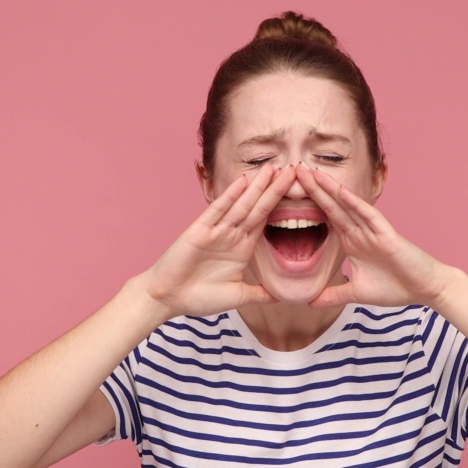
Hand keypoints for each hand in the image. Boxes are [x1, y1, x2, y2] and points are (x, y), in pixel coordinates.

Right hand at [141, 164, 297, 317]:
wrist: (169, 298)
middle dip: (275, 190)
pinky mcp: (200, 230)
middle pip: (258, 208)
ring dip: (257, 187)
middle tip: (293, 169)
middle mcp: (232, 235)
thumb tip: (283, 297)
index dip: (282, 206)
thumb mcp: (238, 296)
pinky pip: (218, 210)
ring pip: (242, 205)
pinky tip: (243, 181)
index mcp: (242, 248)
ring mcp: (216, 231)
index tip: (299, 191)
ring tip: (273, 168)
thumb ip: (260, 294)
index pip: (266, 221)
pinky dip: (230, 196)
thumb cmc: (200, 298)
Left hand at [294, 164, 452, 308]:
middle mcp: (360, 231)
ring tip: (311, 172)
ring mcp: (373, 230)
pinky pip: (369, 215)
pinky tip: (341, 192)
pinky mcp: (387, 234)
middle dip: (313, 189)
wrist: (425, 289)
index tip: (286, 195)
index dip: (307, 206)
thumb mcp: (356, 294)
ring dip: (329, 189)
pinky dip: (355, 204)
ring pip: (347, 205)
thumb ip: (334, 295)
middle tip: (293, 169)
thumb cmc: (396, 287)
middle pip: (332, 206)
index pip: (325, 219)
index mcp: (352, 242)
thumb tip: (310, 302)